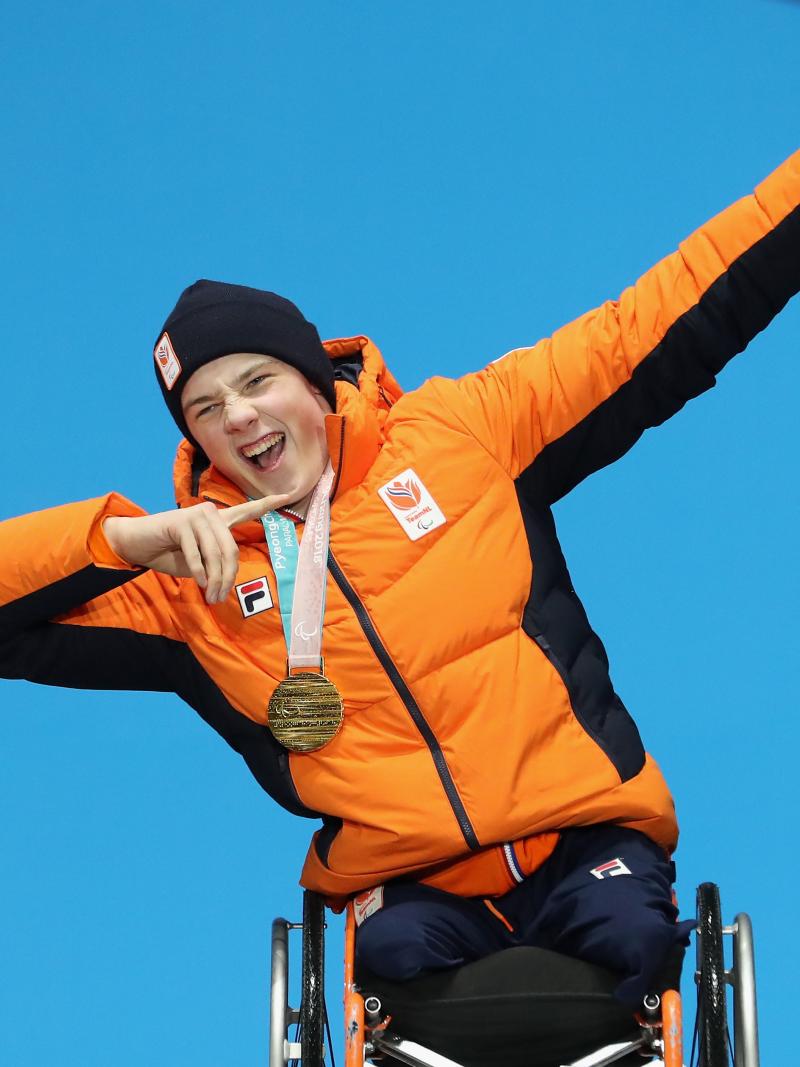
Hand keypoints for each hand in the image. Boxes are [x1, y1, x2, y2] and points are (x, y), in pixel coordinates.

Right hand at [103, 494, 293, 603]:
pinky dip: (199, 573)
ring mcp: (196, 515)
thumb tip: (227, 581)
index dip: (267, 504)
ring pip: (216, 554)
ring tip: (211, 596)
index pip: (247, 510)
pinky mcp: (181, 522)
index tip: (288, 495)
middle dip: (228, 577)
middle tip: (220, 598)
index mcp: (219, 520)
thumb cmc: (170, 553)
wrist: (138, 543)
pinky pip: (197, 555)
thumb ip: (215, 564)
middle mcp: (211, 513)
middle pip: (231, 549)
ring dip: (214, 580)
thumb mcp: (199, 562)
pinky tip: (199, 583)